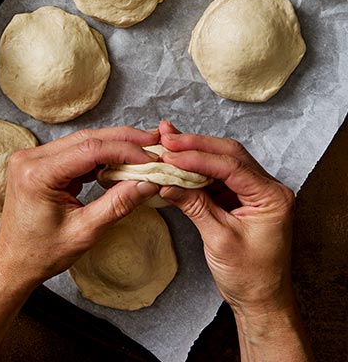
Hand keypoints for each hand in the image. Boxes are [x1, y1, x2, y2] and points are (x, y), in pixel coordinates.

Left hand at [0, 128, 161, 361]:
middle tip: (153, 142)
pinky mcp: (39, 162)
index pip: (89, 150)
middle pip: (85, 139)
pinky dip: (98, 156)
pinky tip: (120, 160)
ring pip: (80, 142)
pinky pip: (74, 152)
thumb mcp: (85, 232)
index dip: (123, 150)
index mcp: (37, 172)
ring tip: (142, 149)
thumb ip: (117, 204)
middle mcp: (31, 157)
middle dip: (122, 140)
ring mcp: (32, 157)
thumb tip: (147, 183)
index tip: (151, 157)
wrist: (14, 262)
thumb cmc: (44, 253)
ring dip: (112, 145)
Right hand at [147, 125, 301, 313]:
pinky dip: (199, 168)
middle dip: (196, 146)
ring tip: (168, 142)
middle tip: (167, 138)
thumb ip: (195, 205)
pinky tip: (179, 161)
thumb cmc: (250, 277)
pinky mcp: (243, 197)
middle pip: (229, 154)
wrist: (261, 301)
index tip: (170, 154)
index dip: (198, 157)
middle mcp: (269, 188)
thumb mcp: (220, 240)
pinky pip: (220, 175)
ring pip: (224, 160)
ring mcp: (256, 191)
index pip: (231, 166)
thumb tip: (166, 181)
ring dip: (196, 152)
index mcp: (272, 197)